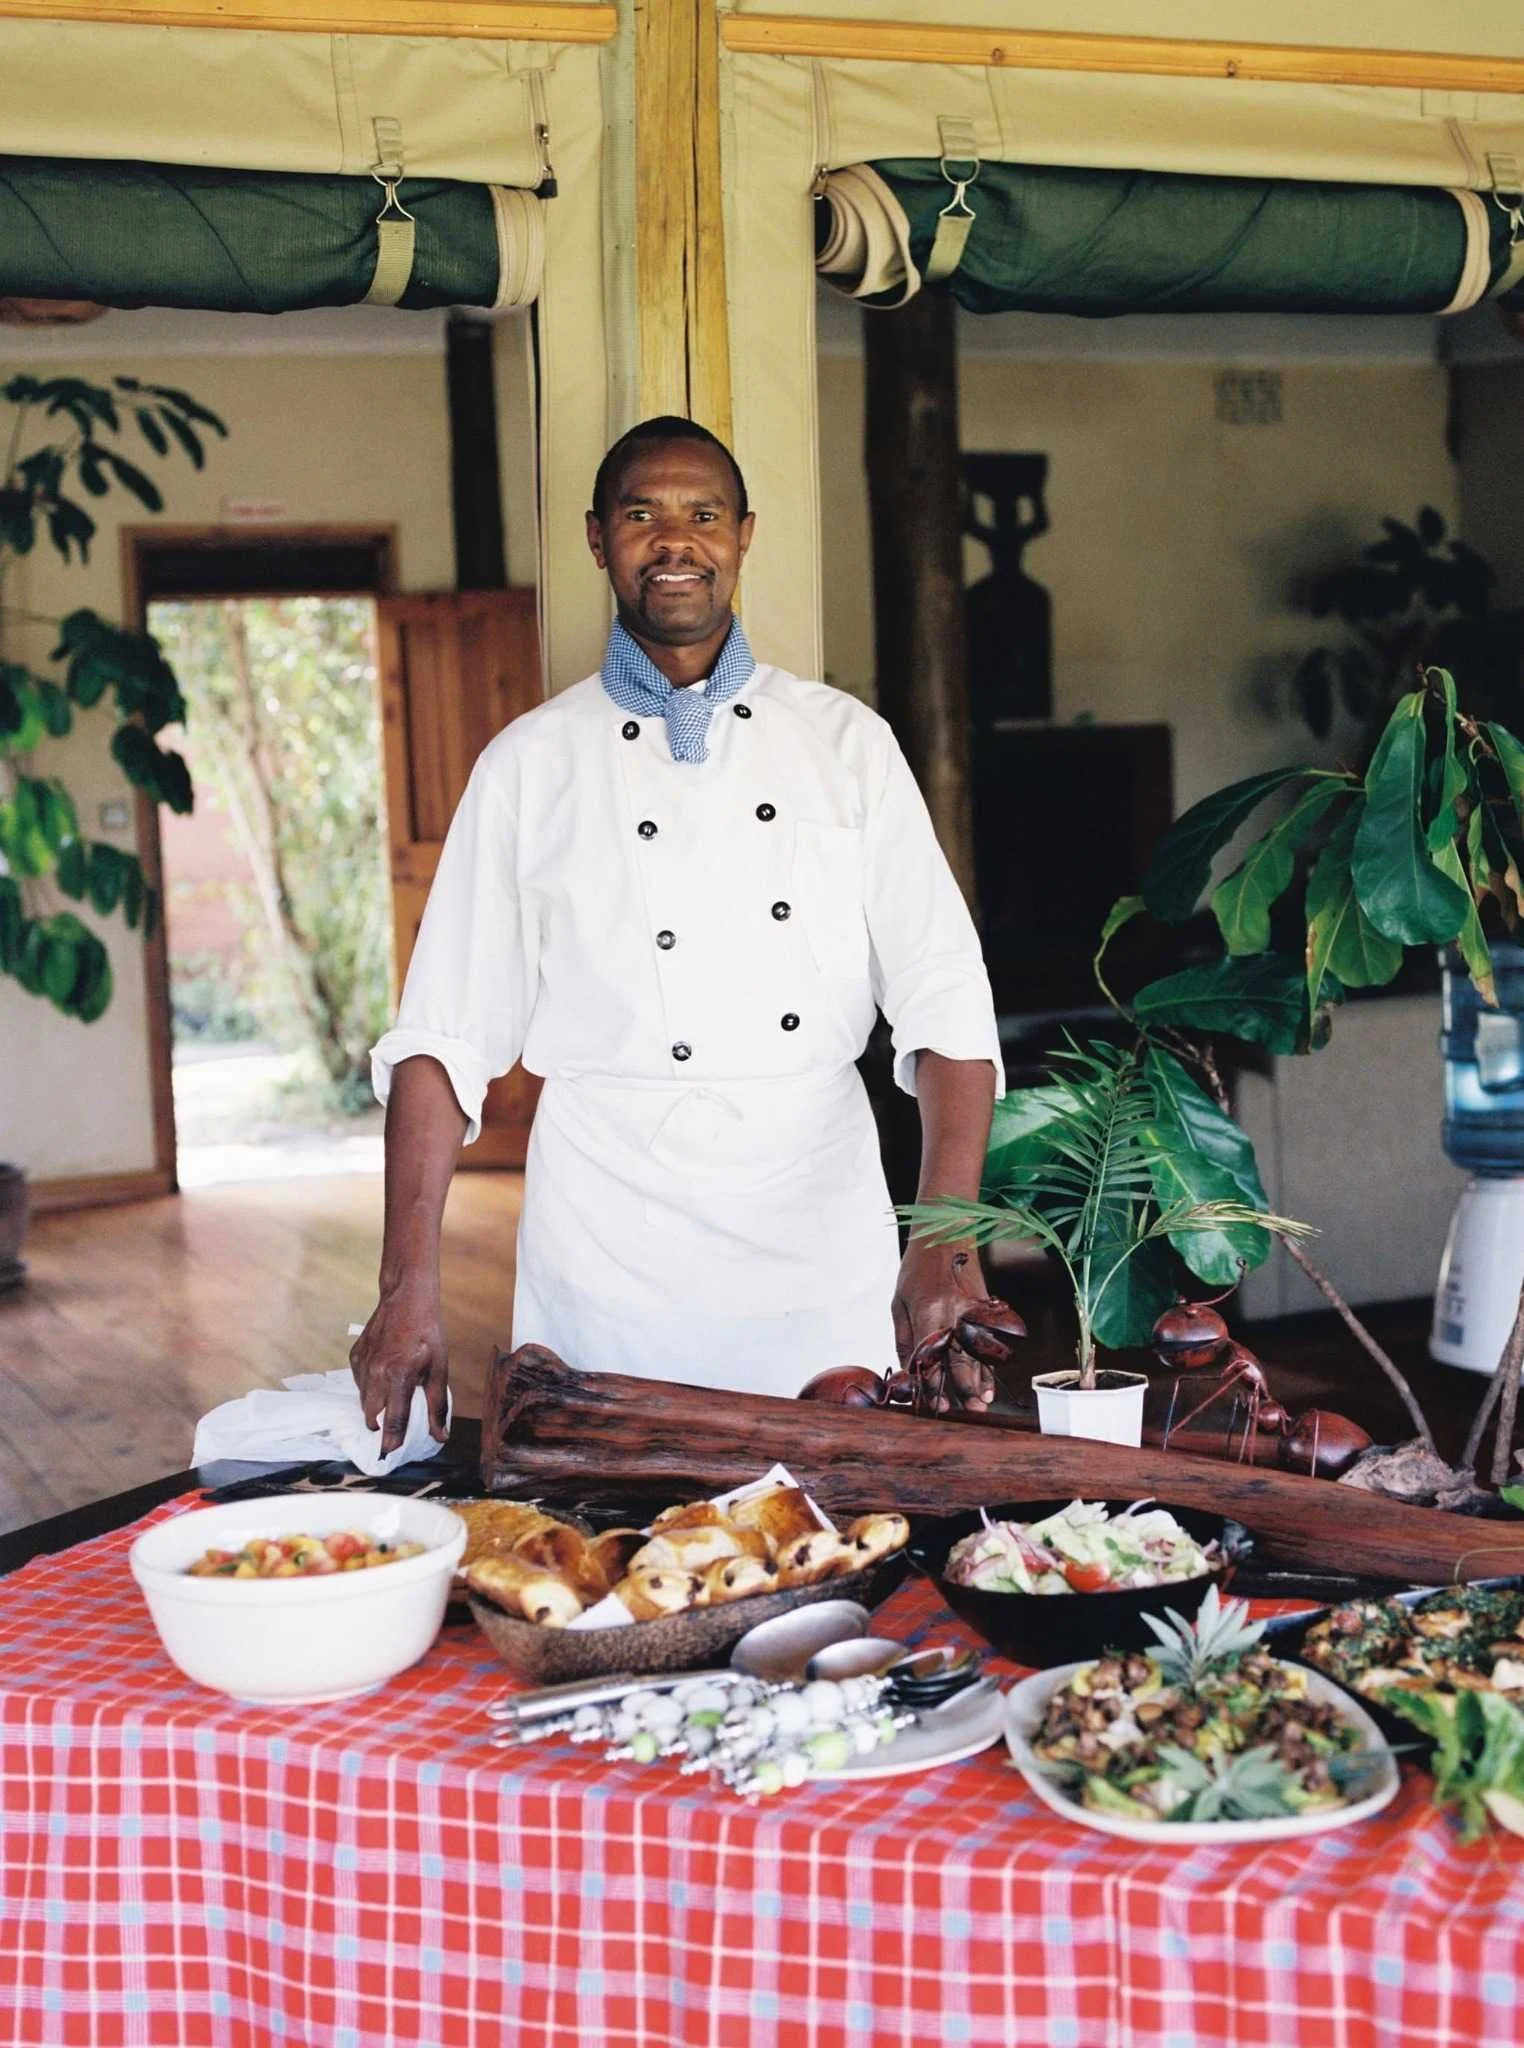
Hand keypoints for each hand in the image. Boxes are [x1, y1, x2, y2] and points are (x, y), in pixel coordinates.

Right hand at [349, 1285, 450, 1455]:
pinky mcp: (354, 1357)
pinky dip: (370, 1387)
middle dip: (381, 1426)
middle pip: (372, 1415)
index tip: (389, 1455)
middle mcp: (376, 1373)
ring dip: (376, 1407)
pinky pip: (359, 1383)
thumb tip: (441, 1436)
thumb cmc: (428, 1333)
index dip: (392, 1442)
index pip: (393, 1421)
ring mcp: (362, 1365)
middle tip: (393, 1428)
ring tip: (391, 1399)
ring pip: (364, 1400)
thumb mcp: (439, 1369)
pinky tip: (384, 1377)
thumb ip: (437, 1406)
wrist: (406, 1299)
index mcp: (400, 1377)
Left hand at [891, 1240, 997, 1411]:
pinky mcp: (985, 1309)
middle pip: (961, 1359)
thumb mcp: (899, 1303)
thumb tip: (909, 1373)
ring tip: (980, 1406)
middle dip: (963, 1390)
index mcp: (929, 1311)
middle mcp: (955, 1313)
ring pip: (978, 1355)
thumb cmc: (916, 1270)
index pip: (932, 1357)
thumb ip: (905, 1341)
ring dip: (979, 1383)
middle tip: (965, 1413)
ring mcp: (974, 1311)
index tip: (934, 1405)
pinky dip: (988, 1366)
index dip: (934, 1384)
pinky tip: (988, 1385)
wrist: (947, 1233)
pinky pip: (988, 1344)